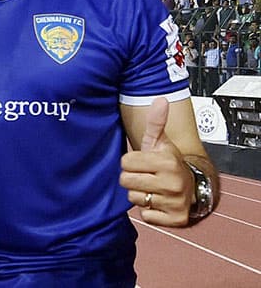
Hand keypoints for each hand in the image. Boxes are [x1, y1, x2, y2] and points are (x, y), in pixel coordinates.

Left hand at [119, 97, 194, 225]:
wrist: (194, 187)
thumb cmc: (169, 163)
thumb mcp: (161, 143)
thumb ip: (156, 123)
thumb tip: (160, 100)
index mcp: (166, 161)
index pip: (125, 163)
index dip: (130, 162)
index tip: (142, 163)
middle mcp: (172, 182)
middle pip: (126, 181)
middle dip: (132, 179)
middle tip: (146, 176)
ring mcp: (175, 202)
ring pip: (134, 199)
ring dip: (140, 195)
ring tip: (153, 189)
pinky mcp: (175, 219)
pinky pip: (146, 216)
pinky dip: (150, 212)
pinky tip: (159, 202)